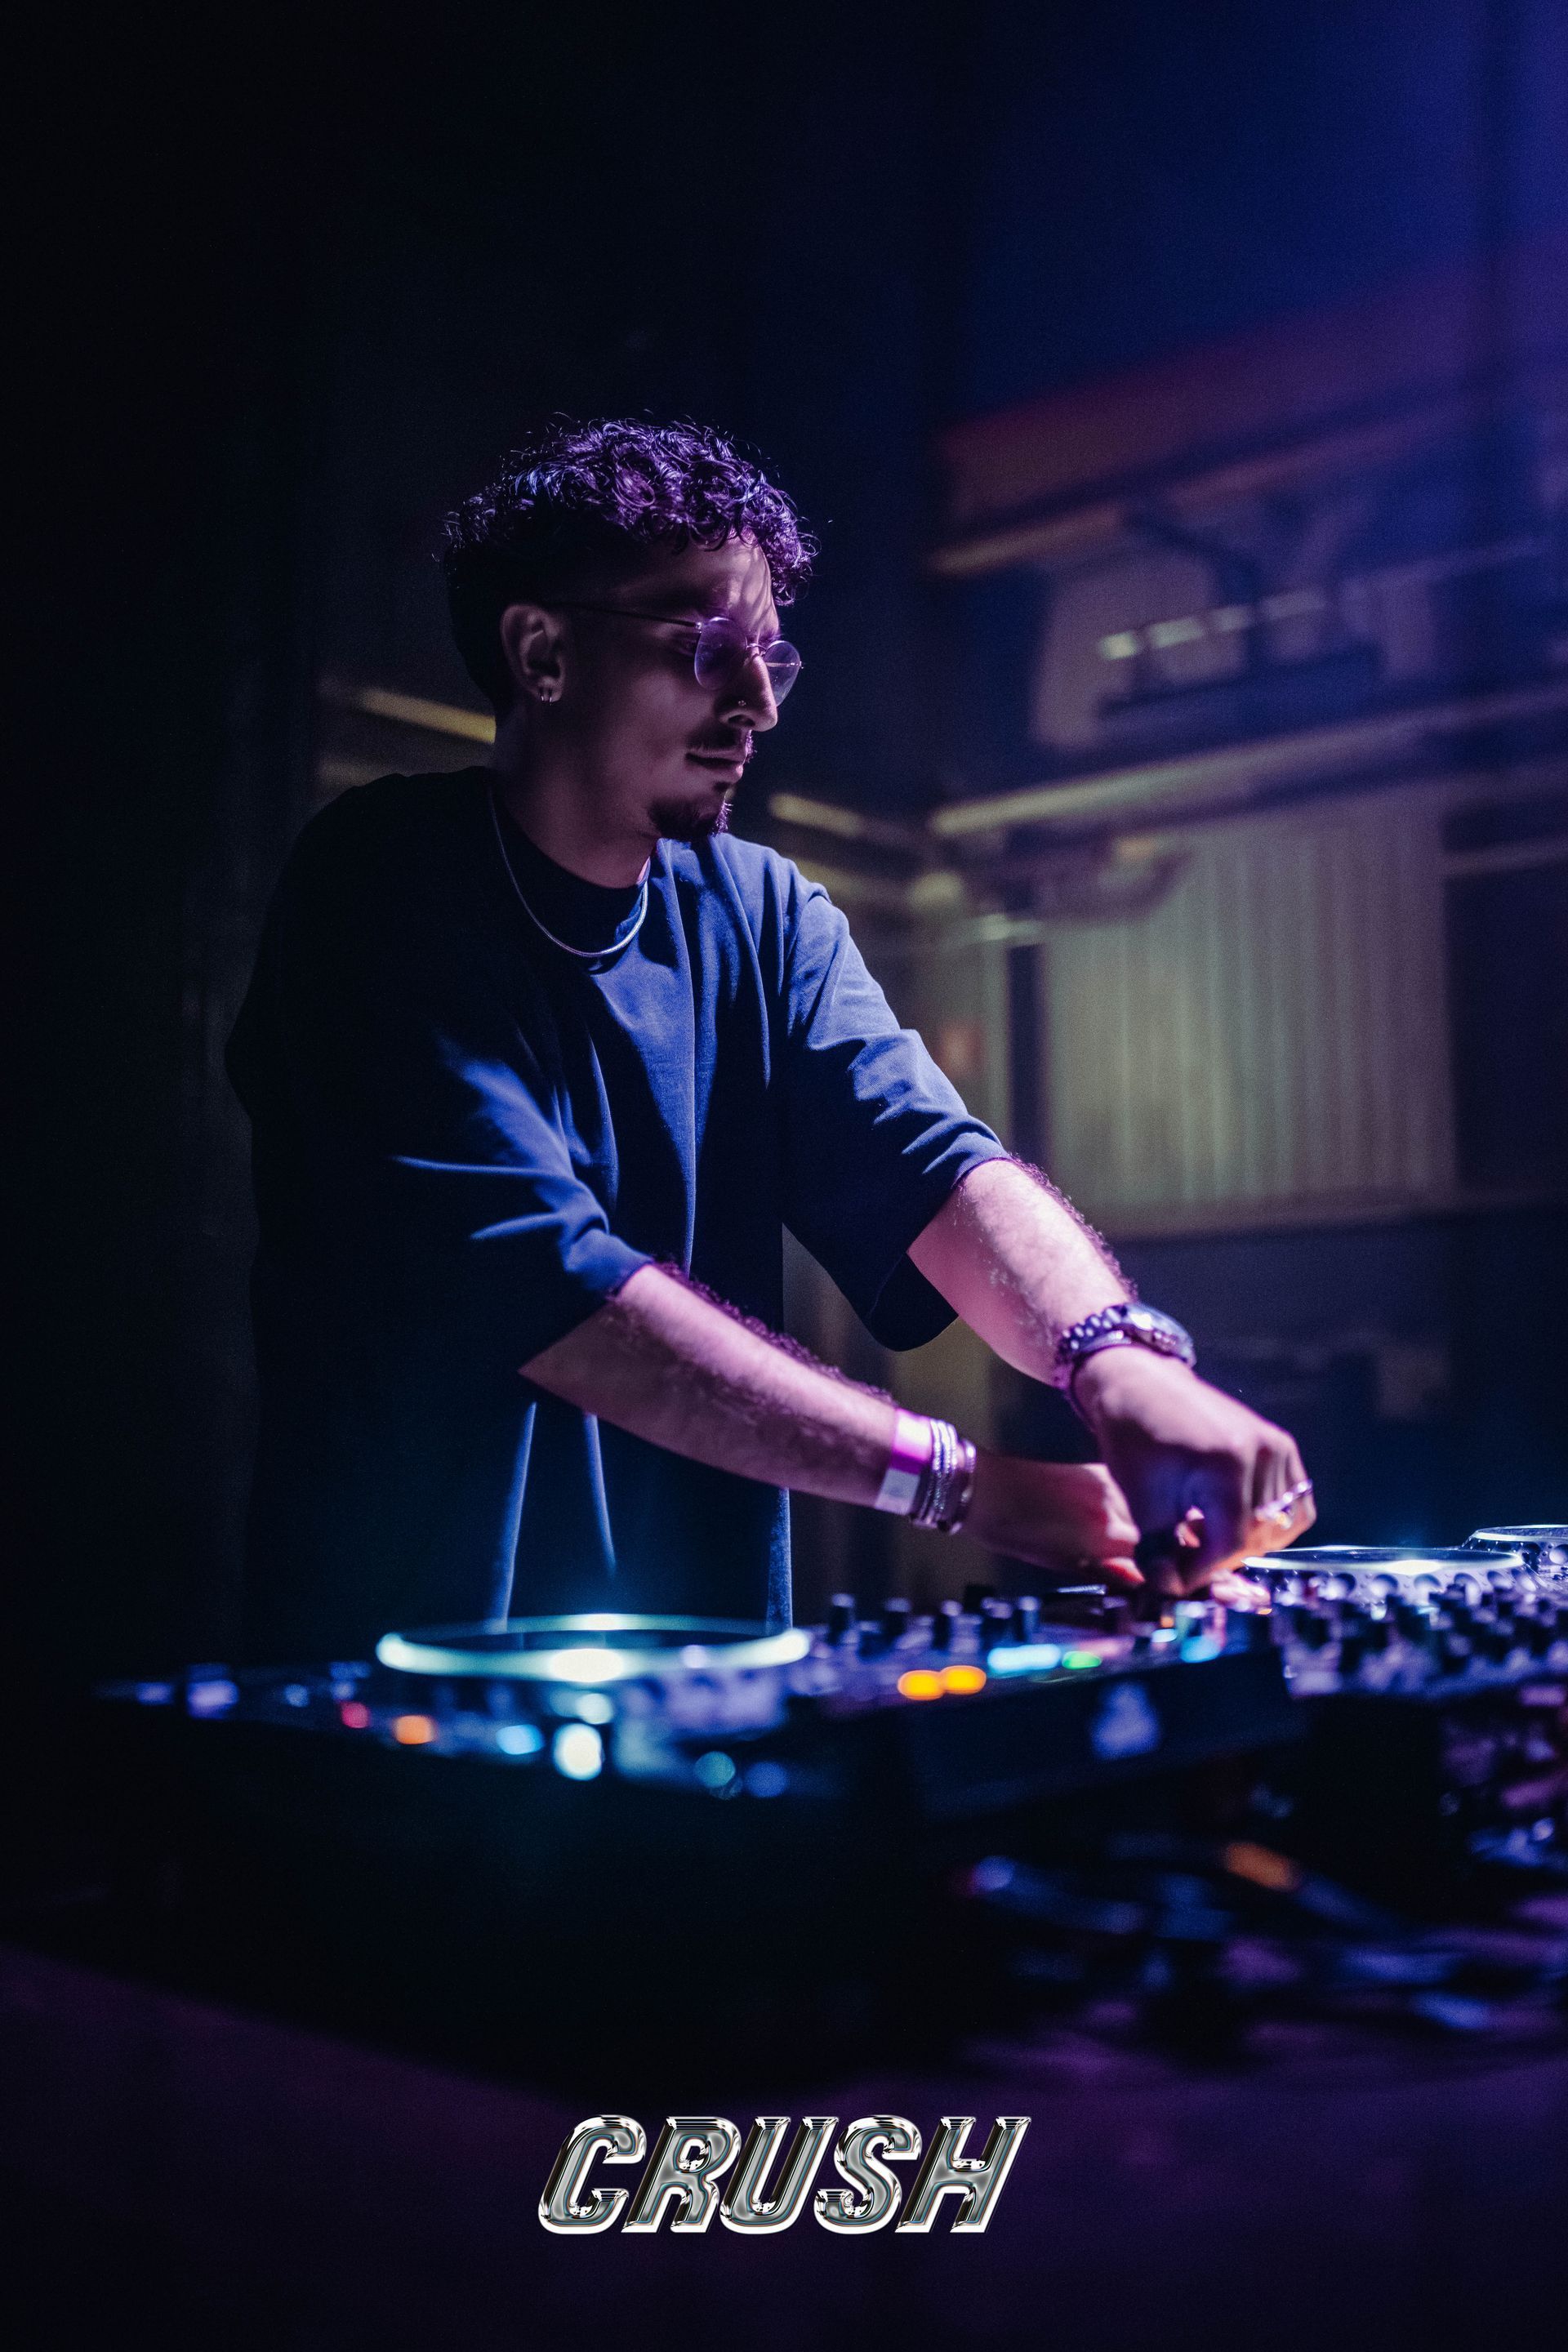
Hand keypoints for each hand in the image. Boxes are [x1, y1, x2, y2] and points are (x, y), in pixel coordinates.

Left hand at [966, 1455, 1142, 1587]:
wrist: (990, 1491)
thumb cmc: (1014, 1533)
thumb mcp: (1060, 1563)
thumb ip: (1102, 1570)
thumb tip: (1134, 1580)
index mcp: (1101, 1537)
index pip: (1144, 1558)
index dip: (1140, 1570)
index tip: (1136, 1577)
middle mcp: (1111, 1509)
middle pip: (1145, 1534)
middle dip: (1139, 1548)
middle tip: (1121, 1559)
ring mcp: (1107, 1485)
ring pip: (1140, 1511)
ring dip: (1133, 1525)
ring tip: (1111, 1535)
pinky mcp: (1099, 1471)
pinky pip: (1125, 1493)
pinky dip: (1122, 1505)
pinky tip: (1105, 1513)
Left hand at [1069, 1347, 1314, 1593]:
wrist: (1142, 1386)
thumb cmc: (1135, 1440)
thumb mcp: (1143, 1502)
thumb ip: (1161, 1552)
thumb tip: (1173, 1592)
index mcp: (1227, 1465)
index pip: (1230, 1543)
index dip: (1202, 1570)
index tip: (1177, 1580)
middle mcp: (1264, 1454)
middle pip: (1258, 1537)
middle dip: (1221, 1558)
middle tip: (1187, 1560)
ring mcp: (1279, 1448)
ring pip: (1281, 1525)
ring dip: (1247, 1541)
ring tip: (1207, 1537)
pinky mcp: (1283, 1446)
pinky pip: (1295, 1502)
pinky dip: (1270, 1521)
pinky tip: (1233, 1520)